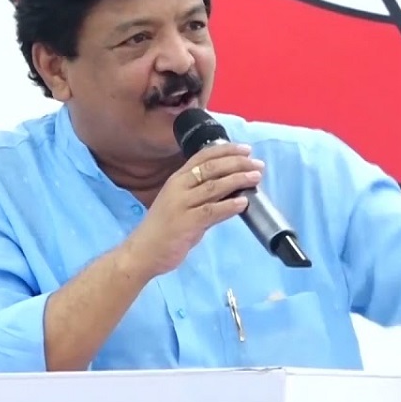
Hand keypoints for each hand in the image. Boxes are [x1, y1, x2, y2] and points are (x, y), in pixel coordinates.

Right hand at [123, 143, 262, 278]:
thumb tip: (233, 190)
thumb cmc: (164, 229)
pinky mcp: (185, 223)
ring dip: (237, 179)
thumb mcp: (182, 205)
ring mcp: (181, 204)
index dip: (226, 150)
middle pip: (211, 168)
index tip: (246, 149)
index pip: (203, 157)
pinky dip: (229, 206)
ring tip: (255, 177)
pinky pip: (211, 211)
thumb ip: (204, 197)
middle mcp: (178, 187)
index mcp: (177, 179)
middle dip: (237, 163)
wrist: (143, 252)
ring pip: (213, 186)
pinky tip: (243, 203)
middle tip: (257, 163)